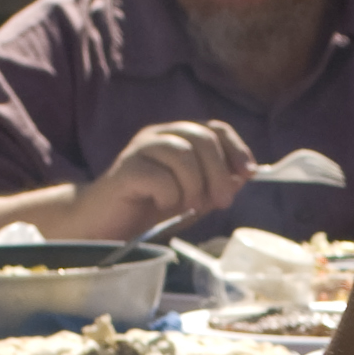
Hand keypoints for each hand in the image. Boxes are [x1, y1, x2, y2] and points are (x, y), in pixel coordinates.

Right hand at [73, 119, 255, 236]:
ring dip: (194, 186)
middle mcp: (158, 136)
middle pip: (202, 138)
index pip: (214, 128)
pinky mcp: (125, 170)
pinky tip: (161, 206)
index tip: (248, 174)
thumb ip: (216, 184)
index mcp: (176, 138)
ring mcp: (140, 150)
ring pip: (182, 154)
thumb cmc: (150, 210)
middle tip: (220, 202)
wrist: (104, 226)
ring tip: (187, 207)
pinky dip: (170, 196)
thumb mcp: (192, 197)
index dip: (235, 148)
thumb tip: (248, 173)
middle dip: (218, 173)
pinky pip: (160, 177)